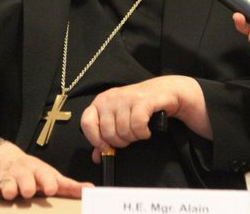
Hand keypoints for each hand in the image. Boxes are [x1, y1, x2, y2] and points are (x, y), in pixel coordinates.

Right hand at [0, 141, 91, 202]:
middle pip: (25, 178)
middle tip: (28, 191)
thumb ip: (67, 185)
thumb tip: (90, 189)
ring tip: (9, 193)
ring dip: (9, 188)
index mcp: (38, 171)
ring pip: (7, 183)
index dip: (49, 181)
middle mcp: (23, 172)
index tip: (52, 188)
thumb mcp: (47, 174)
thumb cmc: (28, 170)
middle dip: (27, 184)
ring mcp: (7, 177)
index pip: (45, 175)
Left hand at [80, 75, 210, 162]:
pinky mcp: (142, 100)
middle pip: (108, 133)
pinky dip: (143, 133)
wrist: (164, 91)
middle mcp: (110, 99)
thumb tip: (96, 157)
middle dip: (120, 141)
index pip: (86, 123)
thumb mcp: (118, 120)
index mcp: (100, 102)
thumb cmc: (139, 107)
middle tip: (129, 137)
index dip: (95, 139)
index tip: (106, 147)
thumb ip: (105, 139)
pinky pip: (137, 125)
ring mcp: (125, 98)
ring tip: (139, 131)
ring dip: (134, 137)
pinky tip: (146, 131)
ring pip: (124, 131)